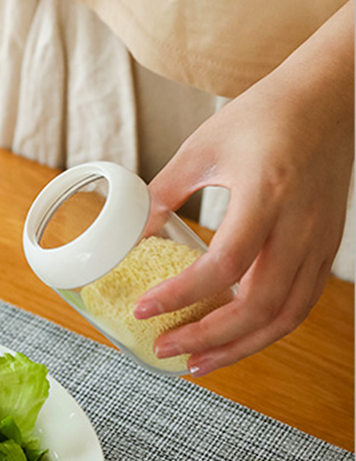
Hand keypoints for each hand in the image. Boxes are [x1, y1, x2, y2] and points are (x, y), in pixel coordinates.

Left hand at [136, 2, 353, 374]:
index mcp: (266, 196)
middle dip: (208, 338)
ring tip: (196, 362)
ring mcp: (319, 242)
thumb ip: (163, 193)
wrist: (327, 98)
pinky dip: (264, 331)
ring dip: (238, 347)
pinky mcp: (326, 249)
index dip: (182, 295)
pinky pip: (299, 305)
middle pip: (260, 306)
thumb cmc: (264, 116)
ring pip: (285, 317)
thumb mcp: (201, 148)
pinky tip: (231, 339)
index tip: (143, 308)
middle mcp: (300, 227)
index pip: (225, 265)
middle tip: (164, 348)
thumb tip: (132, 235)